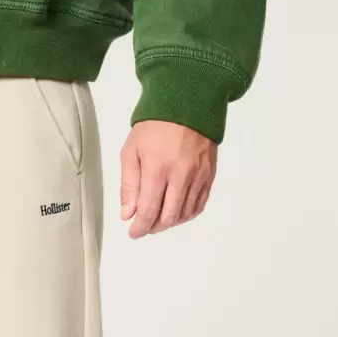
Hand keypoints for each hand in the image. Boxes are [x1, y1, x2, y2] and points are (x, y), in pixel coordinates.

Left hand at [119, 121, 217, 238]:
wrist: (188, 103)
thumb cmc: (154, 126)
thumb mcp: (131, 151)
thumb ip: (128, 185)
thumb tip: (128, 214)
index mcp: (157, 169)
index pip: (149, 211)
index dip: (140, 228)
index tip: (133, 233)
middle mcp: (180, 176)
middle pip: (169, 217)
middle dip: (154, 228)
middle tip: (145, 226)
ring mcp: (198, 176)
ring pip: (185, 213)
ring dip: (170, 222)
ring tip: (159, 218)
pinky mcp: (210, 174)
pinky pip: (200, 204)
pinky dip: (187, 214)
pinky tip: (177, 211)